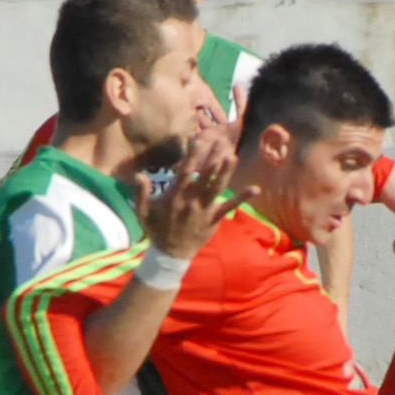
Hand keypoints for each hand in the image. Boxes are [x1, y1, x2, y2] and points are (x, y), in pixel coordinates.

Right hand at [135, 126, 245, 259]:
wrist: (171, 253)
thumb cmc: (157, 229)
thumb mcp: (143, 212)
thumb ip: (141, 193)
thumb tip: (139, 175)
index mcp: (174, 196)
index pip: (184, 173)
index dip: (192, 156)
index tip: (198, 141)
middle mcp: (190, 201)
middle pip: (204, 176)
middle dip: (211, 158)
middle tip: (219, 141)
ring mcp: (204, 210)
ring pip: (217, 188)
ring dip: (226, 172)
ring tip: (233, 156)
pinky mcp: (214, 219)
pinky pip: (230, 207)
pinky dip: (242, 198)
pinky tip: (255, 189)